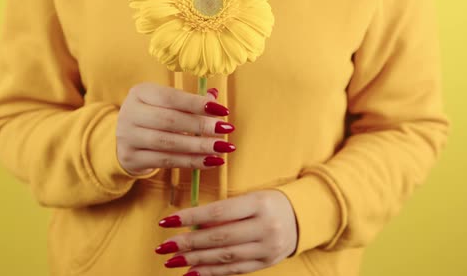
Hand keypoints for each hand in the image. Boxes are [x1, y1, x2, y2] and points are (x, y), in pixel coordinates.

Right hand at [116, 82, 235, 175]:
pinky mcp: (132, 158)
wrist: (126, 140)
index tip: (222, 110)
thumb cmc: (154, 117)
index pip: (171, 97)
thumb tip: (214, 97)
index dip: (197, 103)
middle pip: (169, 120)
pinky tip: (210, 161)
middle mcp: (131, 113)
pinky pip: (166, 161)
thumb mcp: (166, 103)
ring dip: (199, 146)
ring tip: (222, 148)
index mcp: (141, 93)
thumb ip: (189, 101)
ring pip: (168, 143)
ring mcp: (128, 137)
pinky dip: (191, 162)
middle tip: (225, 130)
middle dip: (201, 125)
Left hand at [155, 190, 297, 275]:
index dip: (190, 217)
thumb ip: (225, 210)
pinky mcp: (266, 262)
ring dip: (195, 260)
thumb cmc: (268, 202)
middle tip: (164, 246)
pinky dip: (211, 272)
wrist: (302, 216)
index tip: (168, 221)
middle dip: (188, 243)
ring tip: (173, 260)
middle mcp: (265, 226)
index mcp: (259, 203)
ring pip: (225, 256)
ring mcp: (267, 247)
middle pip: (220, 237)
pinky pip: (234, 269)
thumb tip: (191, 224)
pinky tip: (193, 272)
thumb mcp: (250, 197)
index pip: (218, 212)